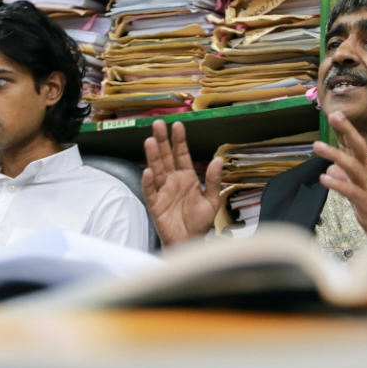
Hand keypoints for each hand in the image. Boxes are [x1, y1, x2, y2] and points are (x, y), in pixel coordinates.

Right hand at [142, 120, 223, 245]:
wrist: (190, 243)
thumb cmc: (199, 223)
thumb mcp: (212, 201)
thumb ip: (213, 180)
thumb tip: (219, 159)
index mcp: (187, 178)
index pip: (182, 155)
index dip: (180, 141)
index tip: (178, 125)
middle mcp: (173, 181)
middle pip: (166, 157)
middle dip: (163, 141)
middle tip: (157, 124)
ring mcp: (163, 192)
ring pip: (156, 170)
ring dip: (153, 156)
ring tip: (150, 141)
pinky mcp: (155, 205)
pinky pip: (150, 192)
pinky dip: (148, 182)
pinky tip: (148, 172)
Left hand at [312, 111, 366, 234]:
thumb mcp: (356, 193)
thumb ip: (344, 179)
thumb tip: (330, 169)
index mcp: (365, 172)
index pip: (357, 146)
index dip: (347, 130)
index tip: (336, 114)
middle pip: (360, 148)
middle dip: (347, 131)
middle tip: (334, 116)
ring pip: (353, 167)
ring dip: (335, 154)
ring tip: (317, 145)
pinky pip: (351, 191)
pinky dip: (337, 184)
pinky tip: (324, 177)